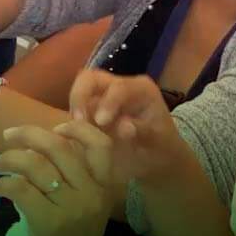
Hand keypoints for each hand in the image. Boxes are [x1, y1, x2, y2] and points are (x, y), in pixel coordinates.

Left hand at [0, 125, 114, 235]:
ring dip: (9, 159)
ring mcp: (72, 209)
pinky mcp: (49, 224)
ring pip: (36, 165)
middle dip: (29, 134)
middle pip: (60, 147)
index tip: (55, 127)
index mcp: (103, 187)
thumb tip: (38, 143)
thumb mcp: (82, 206)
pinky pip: (21, 189)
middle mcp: (92, 194)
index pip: (100, 144)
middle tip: (9, 135)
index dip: (77, 127)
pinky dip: (4, 184)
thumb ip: (70, 177)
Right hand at [69, 71, 185, 185]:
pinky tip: (76, 134)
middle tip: (78, 120)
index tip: (101, 122)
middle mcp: (120, 86)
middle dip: (80, 95)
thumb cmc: (161, 147)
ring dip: (75, 107)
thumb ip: (142, 133)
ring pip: (80, 89)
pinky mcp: (93, 108)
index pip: (119, 88)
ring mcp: (104, 96)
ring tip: (76, 129)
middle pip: (91, 78)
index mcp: (141, 89)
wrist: (157, 157)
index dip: (108, 102)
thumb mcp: (158, 142)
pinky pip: (78, 106)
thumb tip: (123, 127)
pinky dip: (74, 117)